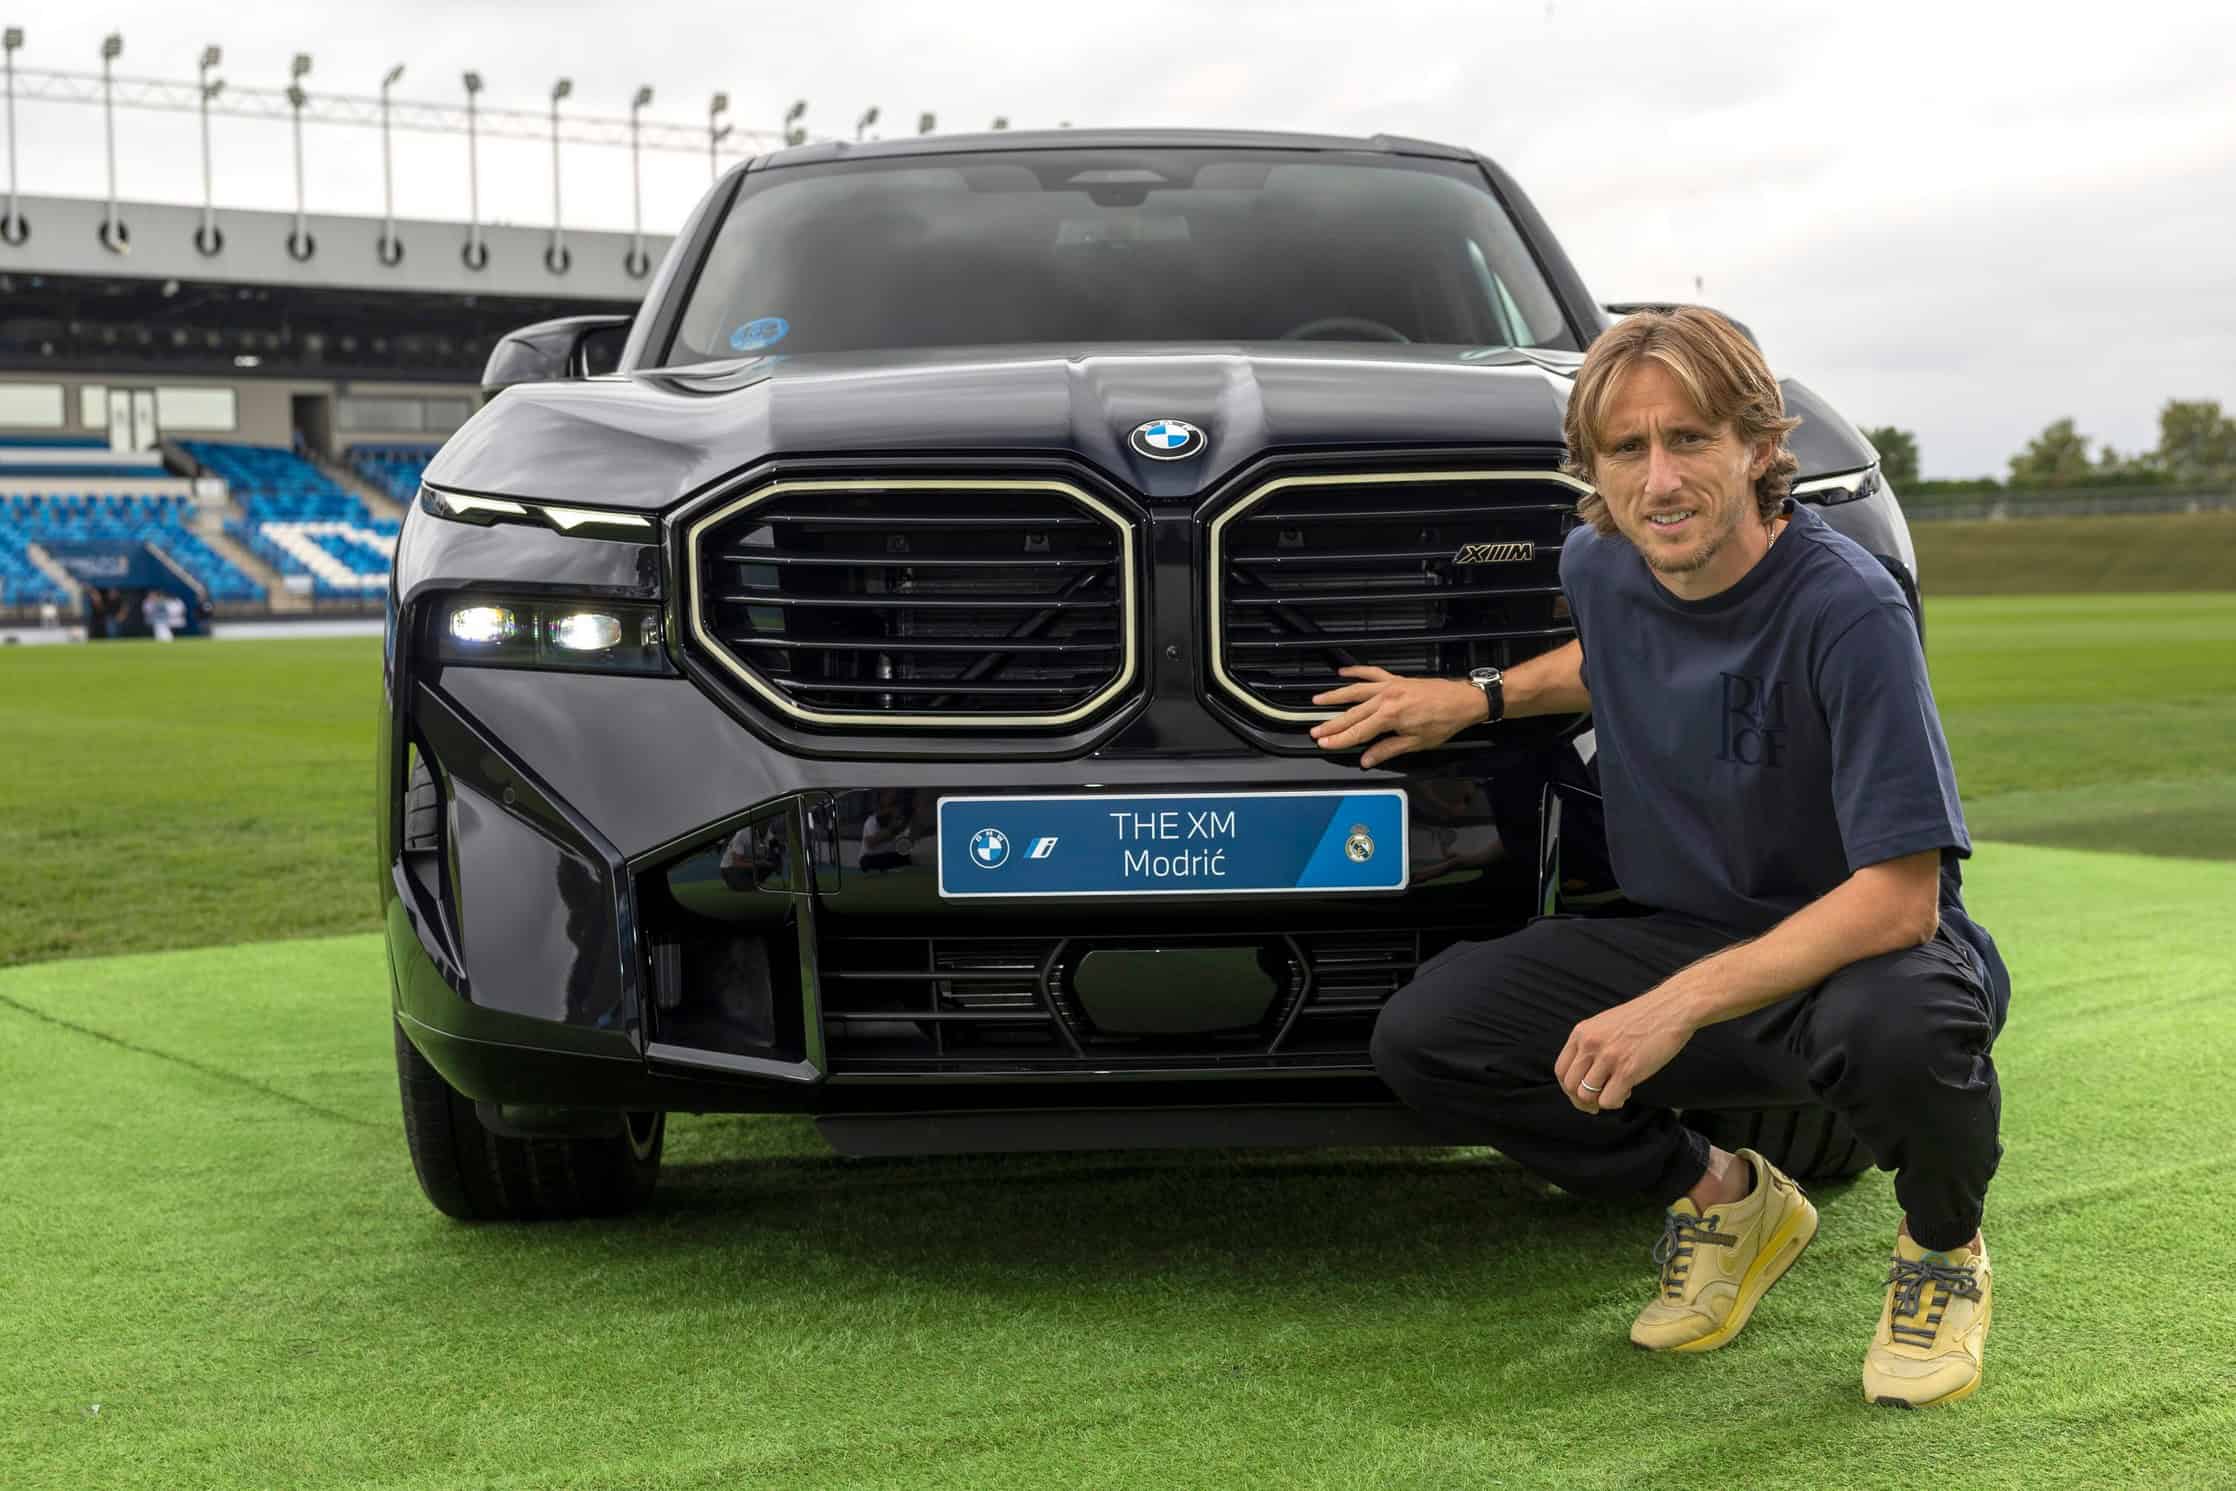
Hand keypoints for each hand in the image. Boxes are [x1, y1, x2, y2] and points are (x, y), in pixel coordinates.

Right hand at [1308, 666, 1487, 768]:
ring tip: (1318, 700)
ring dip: (1335, 696)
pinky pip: (1371, 673)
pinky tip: (1343, 673)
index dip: (1339, 740)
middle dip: (1332, 724)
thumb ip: (1388, 750)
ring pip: (1355, 691)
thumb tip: (1367, 759)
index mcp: (1390, 717)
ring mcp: (1390, 686)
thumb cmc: (1444, 721)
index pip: (1358, 732)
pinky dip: (1356, 672)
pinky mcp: (1396, 679)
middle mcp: (1386, 699)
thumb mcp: (1416, 743)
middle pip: (1352, 713)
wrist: (1463, 700)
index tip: (1325, 743)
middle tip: (1315, 731)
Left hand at [1554, 993, 1697, 1113]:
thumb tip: (1583, 1077)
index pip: (1561, 1070)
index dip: (1569, 1088)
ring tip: (1617, 1092)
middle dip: (1582, 1101)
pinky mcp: (1627, 1070)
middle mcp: (1590, 1044)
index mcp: (1582, 1032)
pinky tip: (1628, 1090)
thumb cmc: (1643, 1019)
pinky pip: (1609, 1101)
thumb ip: (1591, 1045)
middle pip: (1570, 1086)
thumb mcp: (1604, 1025)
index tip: (1582, 1094)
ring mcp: (1608, 1057)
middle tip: (1597, 1102)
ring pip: (1587, 1096)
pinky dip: (1616, 1102)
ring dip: (1600, 1101)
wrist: (1672, 1008)